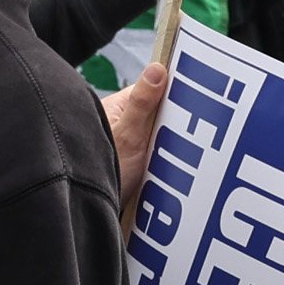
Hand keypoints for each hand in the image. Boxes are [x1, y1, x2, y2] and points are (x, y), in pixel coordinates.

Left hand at [99, 53, 171, 212]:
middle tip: (185, 134)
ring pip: (156, 136)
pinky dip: (161, 162)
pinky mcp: (129, 165)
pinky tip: (169, 169)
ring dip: (166, 146)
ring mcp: (124, 144)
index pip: (150, 89)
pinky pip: (153, 156)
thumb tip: (156, 69)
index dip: (170, 93)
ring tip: (178, 156)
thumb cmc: (101, 174)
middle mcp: (117, 123)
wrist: (92, 215)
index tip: (191, 98)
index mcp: (114, 108)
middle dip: (170, 124)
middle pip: (155, 113)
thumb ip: (142, 103)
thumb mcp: (128, 136)